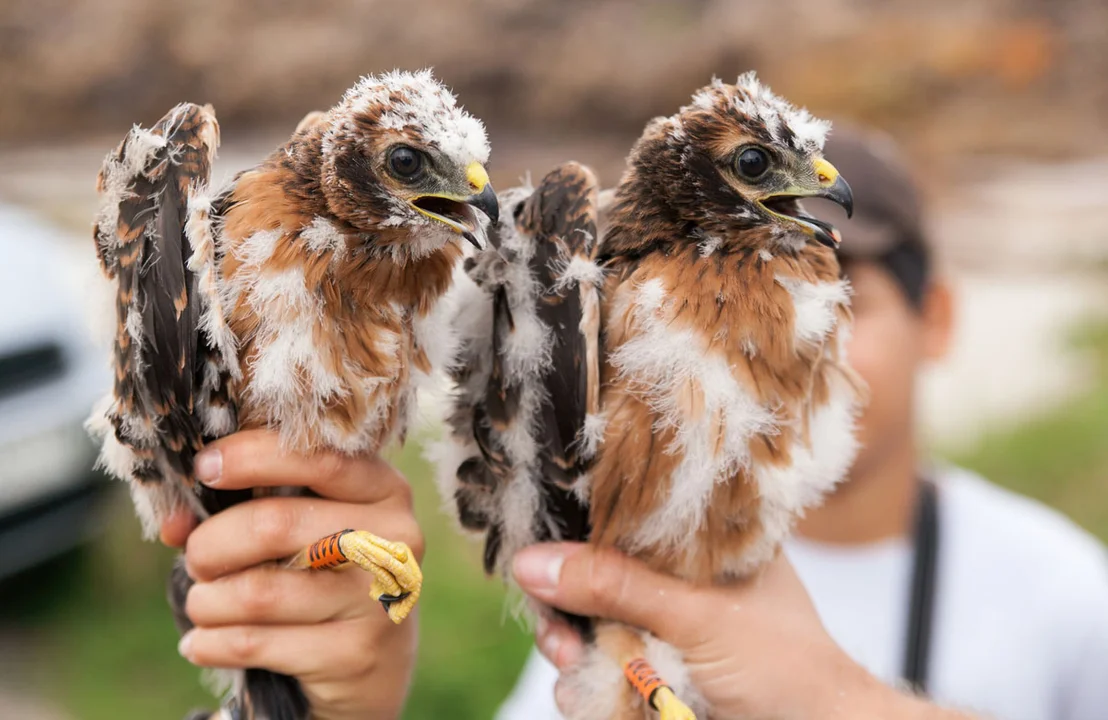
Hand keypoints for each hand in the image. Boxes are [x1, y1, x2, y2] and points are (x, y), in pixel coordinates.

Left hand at [160, 430, 422, 719]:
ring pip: (257, 592)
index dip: (252, 457)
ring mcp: (378, 600)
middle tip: (198, 559)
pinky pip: (253, 643)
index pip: (319, 458)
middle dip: (212, 544)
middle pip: (274, 525)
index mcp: (386, 490)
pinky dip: (210, 642)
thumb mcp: (302, 527)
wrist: (373, 660)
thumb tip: (173, 521)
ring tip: (204, 603)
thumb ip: (244, 507)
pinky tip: (204, 642)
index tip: (204, 468)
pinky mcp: (354, 654)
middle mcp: (393, 540)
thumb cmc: (323, 572)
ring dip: (207, 600)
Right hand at [512, 543, 973, 719]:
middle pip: (590, 577)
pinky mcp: (650, 675)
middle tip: (558, 633)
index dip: (575, 536)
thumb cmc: (783, 664)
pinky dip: (584, 685)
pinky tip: (589, 695)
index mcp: (696, 542)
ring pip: (584, 628)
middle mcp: (674, 581)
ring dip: (570, 650)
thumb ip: (616, 586)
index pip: (619, 520)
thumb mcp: (696, 615)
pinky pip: (594, 673)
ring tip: (575, 665)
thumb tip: (530, 561)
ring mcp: (660, 630)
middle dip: (564, 605)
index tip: (542, 559)